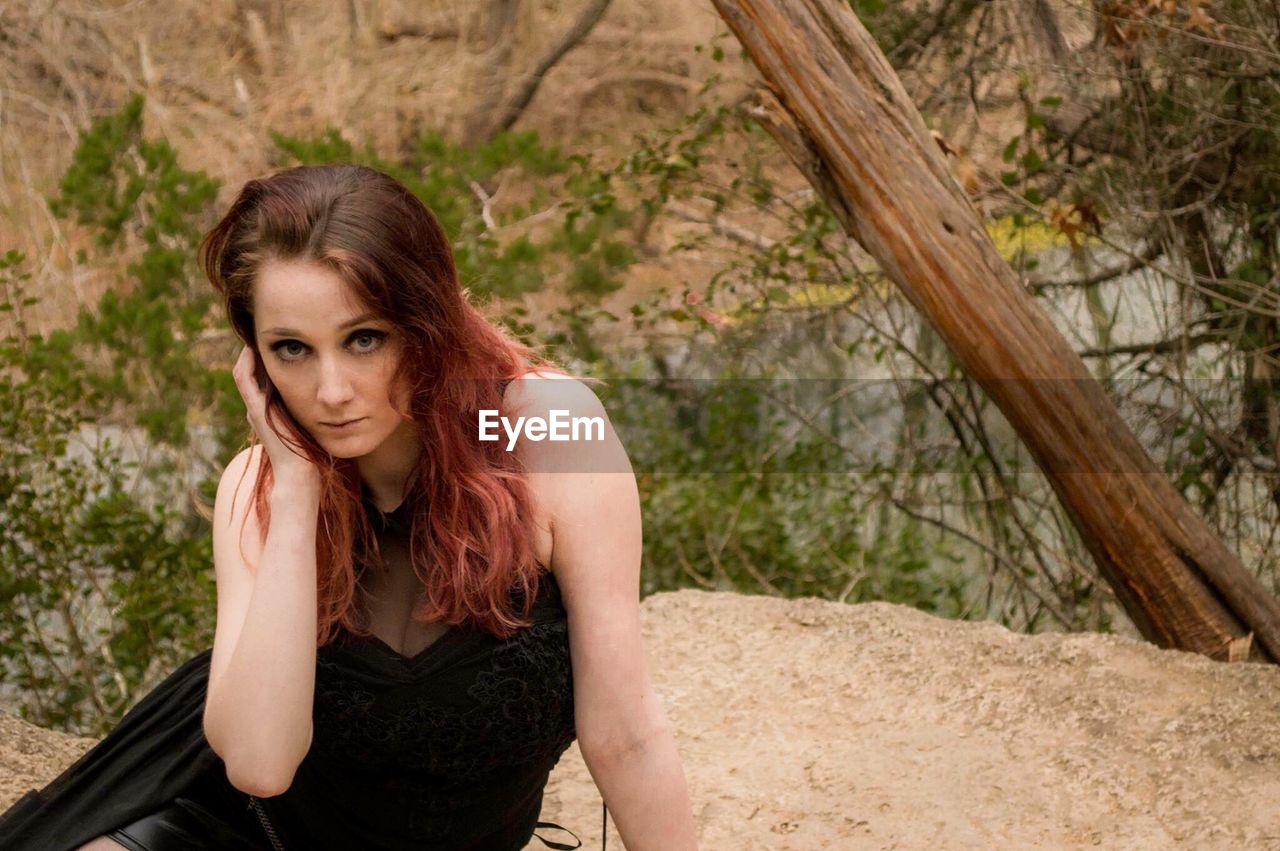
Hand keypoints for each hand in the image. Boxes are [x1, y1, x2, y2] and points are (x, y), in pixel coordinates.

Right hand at [231, 345, 321, 488]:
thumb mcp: (313, 422)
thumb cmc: (312, 451)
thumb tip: (332, 392)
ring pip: (244, 371)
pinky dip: (247, 363)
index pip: (264, 375)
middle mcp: (259, 407)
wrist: (301, 474)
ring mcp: (254, 409)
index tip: (281, 338)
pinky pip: (244, 380)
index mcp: (271, 409)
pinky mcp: (255, 411)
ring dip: (249, 351)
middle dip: (259, 349)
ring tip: (258, 333)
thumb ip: (314, 406)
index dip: (268, 355)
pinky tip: (253, 348)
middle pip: (253, 370)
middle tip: (265, 329)